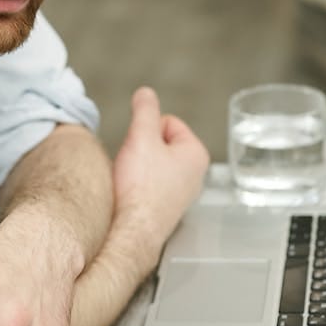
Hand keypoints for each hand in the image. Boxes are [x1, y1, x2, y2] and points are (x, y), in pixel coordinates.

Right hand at [106, 87, 209, 278]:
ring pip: (152, 164)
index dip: (146, 129)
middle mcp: (194, 175)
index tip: (138, 147)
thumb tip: (146, 93)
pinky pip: (148, 185)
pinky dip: (137, 186)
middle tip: (133, 165)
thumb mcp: (141, 137)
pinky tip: (130, 195)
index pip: (167, 121)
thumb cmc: (140, 190)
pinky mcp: (165, 208)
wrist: (131, 233)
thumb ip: (145, 110)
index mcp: (196, 154)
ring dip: (138, 168)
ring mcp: (180, 194)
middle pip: (160, 143)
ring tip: (131, 182)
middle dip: (142, 149)